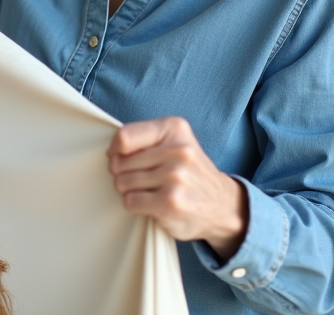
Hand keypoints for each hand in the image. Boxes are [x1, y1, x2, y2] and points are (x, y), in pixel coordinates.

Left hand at [107, 116, 248, 258]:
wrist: (222, 205)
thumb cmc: (189, 172)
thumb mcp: (175, 142)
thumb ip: (145, 139)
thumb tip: (111, 152)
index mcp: (175, 128)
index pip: (124, 136)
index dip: (115, 150)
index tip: (120, 157)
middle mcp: (177, 150)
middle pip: (119, 162)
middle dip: (122, 173)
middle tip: (140, 178)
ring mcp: (175, 177)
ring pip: (122, 182)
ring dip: (128, 190)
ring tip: (148, 191)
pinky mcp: (171, 202)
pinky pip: (131, 201)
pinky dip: (135, 205)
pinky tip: (151, 203)